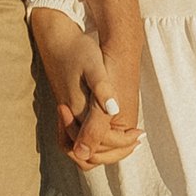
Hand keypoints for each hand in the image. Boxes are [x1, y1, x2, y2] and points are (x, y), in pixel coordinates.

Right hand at [29, 8, 140, 166]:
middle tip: (135, 141)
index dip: (122, 143)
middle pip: (88, 156)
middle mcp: (69, 118)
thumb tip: (114, 111)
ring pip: (79, 151)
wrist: (56, 39)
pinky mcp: (64, 111)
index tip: (139, 134)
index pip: (99, 143)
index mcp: (78, 110)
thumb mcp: (94, 66)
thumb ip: (102, 90)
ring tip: (125, 140)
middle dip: (113, 154)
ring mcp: (64, 116)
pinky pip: (75, 140)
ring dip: (102, 152)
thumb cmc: (79, 50)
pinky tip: (108, 129)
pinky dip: (92, 143)